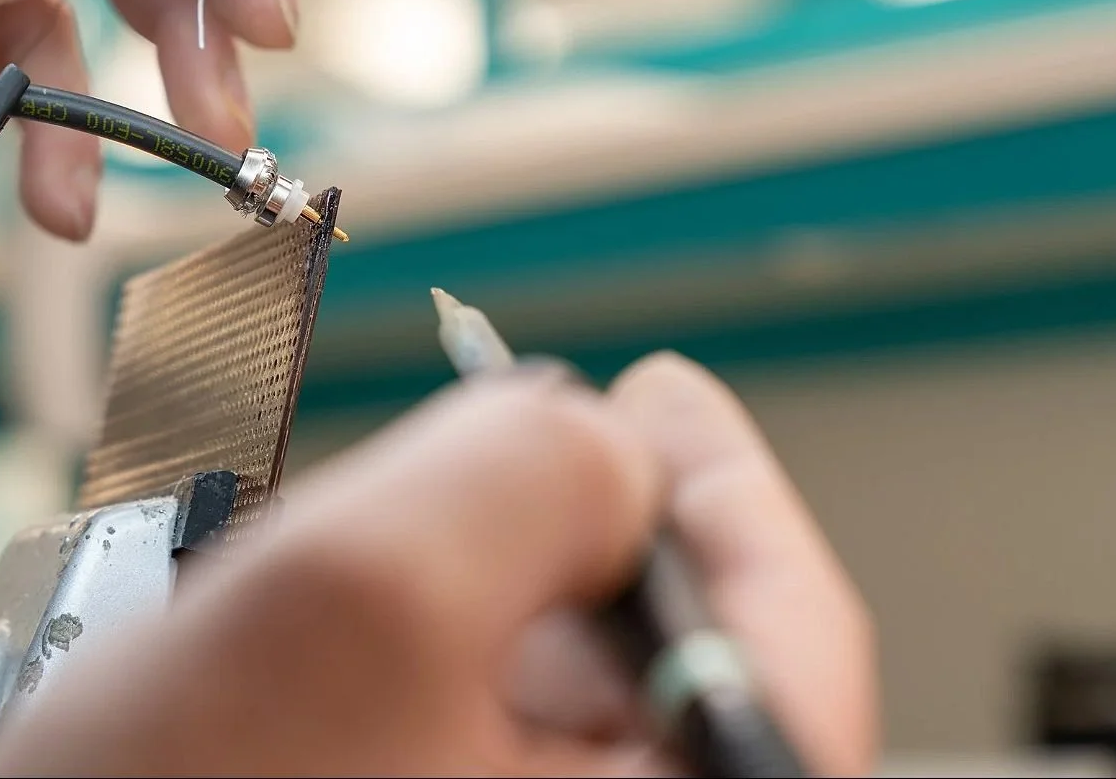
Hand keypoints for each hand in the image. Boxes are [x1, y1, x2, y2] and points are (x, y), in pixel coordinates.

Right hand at [0, 353, 875, 776]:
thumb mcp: (361, 594)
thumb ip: (522, 463)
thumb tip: (599, 433)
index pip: (784, 638)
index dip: (722, 482)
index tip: (658, 390)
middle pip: (666, 655)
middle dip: (572, 529)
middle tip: (493, 444)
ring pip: (555, 689)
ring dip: (478, 588)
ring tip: (369, 560)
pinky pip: (469, 725)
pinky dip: (419, 649)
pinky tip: (332, 637)